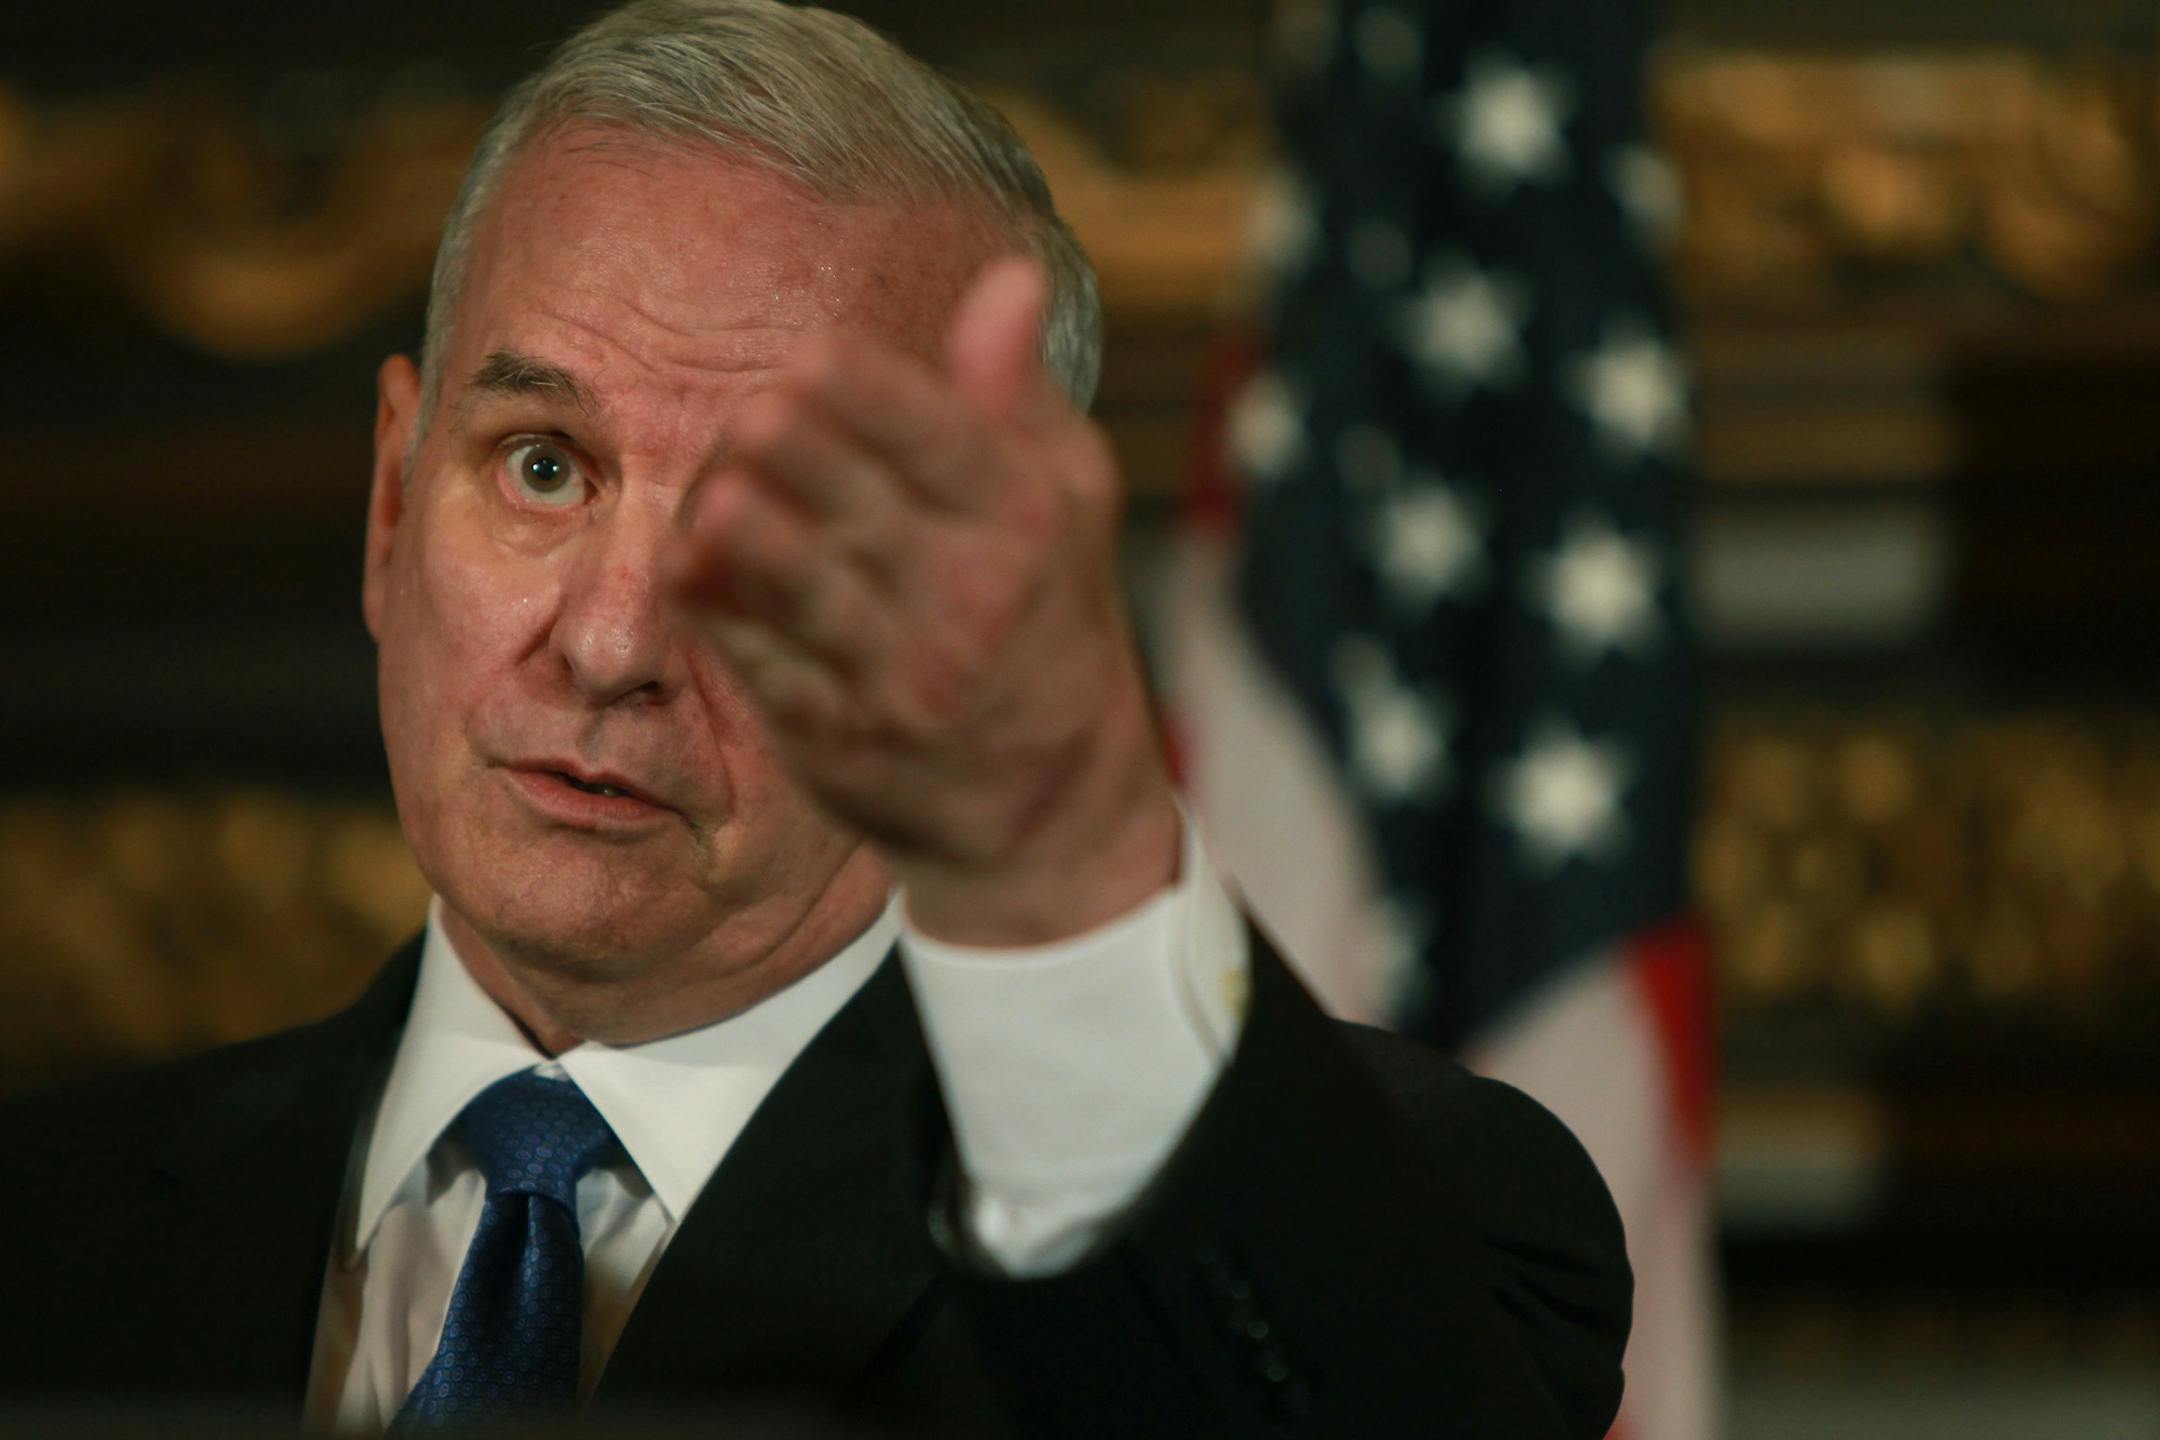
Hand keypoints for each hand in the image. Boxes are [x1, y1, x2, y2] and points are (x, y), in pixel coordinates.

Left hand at [668, 258, 1179, 944]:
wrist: (1046, 802)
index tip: (812, 355)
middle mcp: (969, 602)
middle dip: (788, 446)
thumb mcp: (1065, 502)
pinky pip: (761, 660)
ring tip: (714, 486)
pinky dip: (721, 608)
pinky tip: (689, 560)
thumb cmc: (1049, 617)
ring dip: (743, 527)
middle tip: (746, 410)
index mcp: (1025, 525)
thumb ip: (1016, 393)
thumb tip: (1006, 273)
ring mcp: (901, 678)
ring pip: (801, 584)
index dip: (866, 391)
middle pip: (857, 502)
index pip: (942, 437)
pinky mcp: (839, 737)